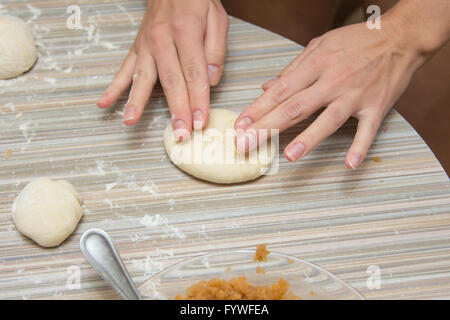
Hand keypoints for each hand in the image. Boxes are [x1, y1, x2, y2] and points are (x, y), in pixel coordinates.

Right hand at [97, 0, 228, 140]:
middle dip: (175, 109)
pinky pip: (123, 69)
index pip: (194, 72)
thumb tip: (211, 80)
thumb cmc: (197, 0)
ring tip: (130, 121)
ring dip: (137, 101)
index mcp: (186, 31)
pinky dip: (113, 87)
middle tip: (179, 133)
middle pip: (170, 80)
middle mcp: (162, 38)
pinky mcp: (137, 47)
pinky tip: (104, 103)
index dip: (198, 99)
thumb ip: (216, 50)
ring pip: (143, 77)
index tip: (200, 121)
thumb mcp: (217, 18)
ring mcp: (146, 44)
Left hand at [235, 19, 424, 168]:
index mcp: (317, 64)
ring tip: (288, 155)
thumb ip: (293, 69)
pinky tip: (349, 164)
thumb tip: (267, 87)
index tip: (240, 125)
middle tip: (247, 144)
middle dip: (268, 127)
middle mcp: (333, 80)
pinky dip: (360, 147)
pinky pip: (368, 130)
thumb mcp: (320, 46)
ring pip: (328, 119)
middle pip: (296, 107)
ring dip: (308, 139)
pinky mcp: (377, 106)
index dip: (258, 108)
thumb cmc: (356, 41)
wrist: (400, 37)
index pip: (281, 90)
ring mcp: (356, 95)